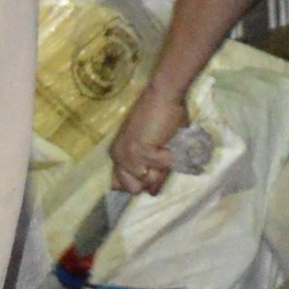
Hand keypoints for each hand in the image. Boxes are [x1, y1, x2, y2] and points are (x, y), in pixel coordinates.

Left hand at [110, 76, 189, 197]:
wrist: (163, 94)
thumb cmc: (159, 116)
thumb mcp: (148, 145)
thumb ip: (147, 168)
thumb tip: (152, 193)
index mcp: (117, 154)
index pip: (120, 184)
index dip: (138, 181)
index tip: (151, 169)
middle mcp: (118, 157)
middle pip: (133, 188)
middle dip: (150, 179)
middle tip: (160, 157)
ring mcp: (128, 155)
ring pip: (150, 180)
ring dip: (163, 166)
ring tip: (164, 146)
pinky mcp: (141, 151)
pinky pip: (163, 166)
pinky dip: (171, 155)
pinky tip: (168, 139)